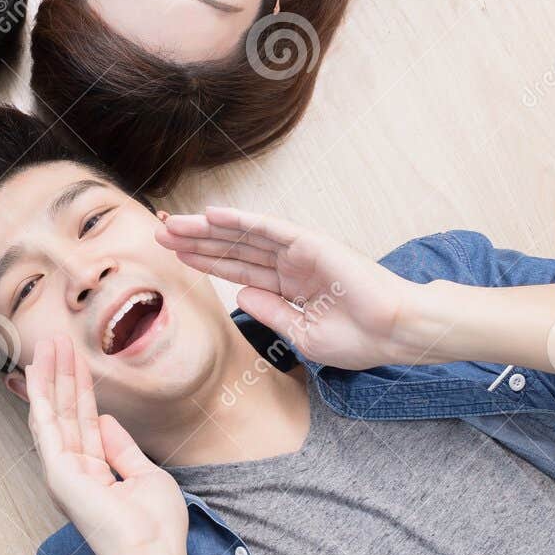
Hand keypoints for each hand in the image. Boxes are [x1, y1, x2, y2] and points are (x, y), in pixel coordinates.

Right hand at [24, 336, 187, 554]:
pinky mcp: (58, 472)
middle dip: (61, 374)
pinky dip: (41, 394)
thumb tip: (105, 420)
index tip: (76, 358)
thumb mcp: (146, 476)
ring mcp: (63, 472)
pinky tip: (37, 369)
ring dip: (48, 376)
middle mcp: (74, 471)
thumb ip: (123, 448)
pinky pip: (46, 424)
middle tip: (56, 339)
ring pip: (52, 413)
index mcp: (96, 474)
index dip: (81, 389)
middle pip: (66, 413)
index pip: (85, 422)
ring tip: (46, 342)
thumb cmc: (156, 528)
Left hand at [157, 206, 439, 370]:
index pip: (237, 268)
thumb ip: (270, 311)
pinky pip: (269, 228)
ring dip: (208, 228)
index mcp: (288, 286)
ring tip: (173, 223)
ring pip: (244, 235)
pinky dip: (241, 220)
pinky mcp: (311, 243)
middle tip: (159, 232)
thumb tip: (239, 294)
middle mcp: (290, 264)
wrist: (395, 333)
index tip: (173, 254)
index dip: (205, 260)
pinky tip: (212, 215)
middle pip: (233, 248)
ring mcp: (299, 251)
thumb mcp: (302, 333)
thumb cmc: (359, 338)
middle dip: (196, 240)